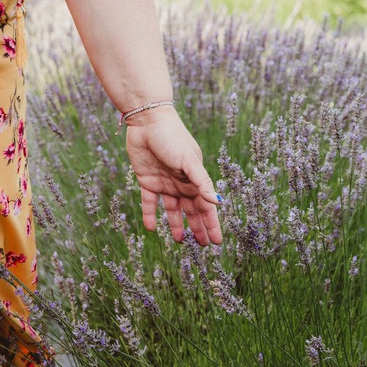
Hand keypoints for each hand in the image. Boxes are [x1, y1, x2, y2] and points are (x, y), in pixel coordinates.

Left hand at [125, 108, 221, 245]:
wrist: (148, 121)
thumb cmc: (173, 138)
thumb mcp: (189, 161)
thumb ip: (202, 183)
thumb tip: (218, 203)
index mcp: (195, 180)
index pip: (206, 207)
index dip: (212, 224)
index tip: (216, 242)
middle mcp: (182, 184)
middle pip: (192, 212)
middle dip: (197, 228)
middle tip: (201, 245)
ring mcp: (165, 184)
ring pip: (173, 210)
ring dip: (175, 225)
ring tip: (177, 241)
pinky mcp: (147, 181)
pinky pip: (149, 202)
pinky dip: (150, 215)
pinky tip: (150, 228)